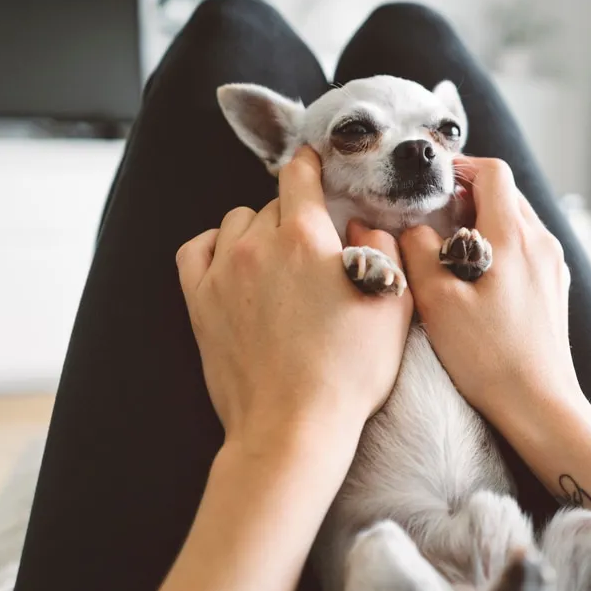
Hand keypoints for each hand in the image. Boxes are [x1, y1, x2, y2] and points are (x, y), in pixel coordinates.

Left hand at [176, 147, 412, 466]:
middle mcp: (259, 244)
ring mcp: (223, 272)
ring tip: (277, 260)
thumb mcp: (393, 307)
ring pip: (235, 223)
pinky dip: (214, 247)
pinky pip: (197, 249)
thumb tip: (363, 224)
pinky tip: (233, 262)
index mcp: (308, 237)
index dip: (311, 165)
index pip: (301, 175)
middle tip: (315, 244)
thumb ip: (385, 250)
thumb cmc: (349, 372)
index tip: (315, 164)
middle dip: (294, 214)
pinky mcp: (199, 301)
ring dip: (257, 231)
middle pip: (273, 203)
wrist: (292, 426)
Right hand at [399, 157, 580, 429]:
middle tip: (433, 215)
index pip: (493, 172)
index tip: (432, 183)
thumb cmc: (488, 356)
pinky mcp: (555, 290)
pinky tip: (476, 278)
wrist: (539, 404)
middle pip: (507, 193)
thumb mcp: (437, 300)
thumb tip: (411, 227)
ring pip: (518, 221)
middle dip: (469, 195)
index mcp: (514, 236)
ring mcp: (553, 267)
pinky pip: (527, 250)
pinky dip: (500, 247)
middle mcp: (542, 243)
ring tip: (450, 248)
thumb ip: (417, 251)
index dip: (460, 167)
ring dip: (484, 222)